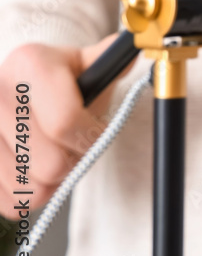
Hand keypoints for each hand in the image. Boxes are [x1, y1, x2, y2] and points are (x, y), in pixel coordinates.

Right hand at [0, 34, 131, 218]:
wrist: (16, 86)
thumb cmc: (60, 79)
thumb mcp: (86, 63)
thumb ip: (112, 62)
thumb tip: (136, 52)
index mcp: (28, 64)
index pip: (66, 123)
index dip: (91, 137)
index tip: (98, 133)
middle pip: (50, 164)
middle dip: (74, 161)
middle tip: (75, 146)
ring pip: (30, 189)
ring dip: (52, 181)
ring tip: (53, 154)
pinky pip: (10, 203)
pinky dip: (29, 194)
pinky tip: (32, 168)